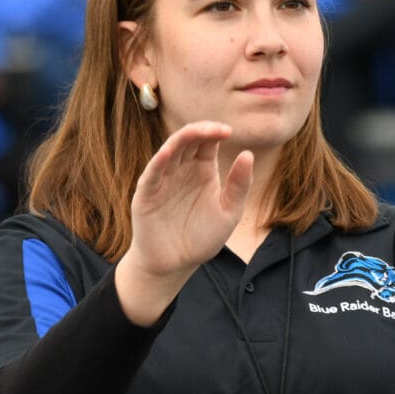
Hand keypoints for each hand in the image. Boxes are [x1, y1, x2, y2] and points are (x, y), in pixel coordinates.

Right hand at [115, 122, 253, 325]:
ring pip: (169, 150)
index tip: (230, 131)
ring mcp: (163, 179)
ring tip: (196, 132)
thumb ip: (239, 186)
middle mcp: (181, 169)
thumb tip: (248, 154)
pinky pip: (152, 174)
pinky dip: (158, 162)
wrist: (176, 264)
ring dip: (181, 139)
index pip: (207, 141)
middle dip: (201, 131)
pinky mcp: (146, 194)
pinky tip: (168, 152)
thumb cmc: (202, 238)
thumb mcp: (229, 213)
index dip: (215, 132)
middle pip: (188, 140)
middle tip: (217, 129)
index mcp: (202, 169)